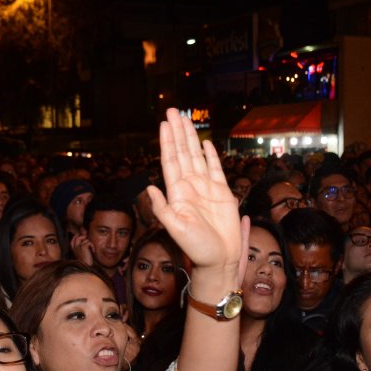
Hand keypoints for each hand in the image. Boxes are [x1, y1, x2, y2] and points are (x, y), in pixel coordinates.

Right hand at [69, 232, 94, 266]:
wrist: (86, 267)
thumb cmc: (85, 261)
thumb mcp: (81, 253)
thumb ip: (81, 246)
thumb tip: (85, 237)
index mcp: (73, 248)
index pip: (73, 238)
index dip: (79, 236)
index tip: (84, 237)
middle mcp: (75, 247)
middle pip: (78, 236)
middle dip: (84, 237)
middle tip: (88, 241)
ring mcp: (78, 246)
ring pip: (84, 238)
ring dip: (89, 242)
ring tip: (91, 248)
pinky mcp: (83, 247)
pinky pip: (88, 242)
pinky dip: (92, 246)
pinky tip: (93, 251)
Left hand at [147, 109, 245, 278]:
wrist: (219, 259)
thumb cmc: (196, 248)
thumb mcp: (175, 229)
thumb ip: (162, 208)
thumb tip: (148, 189)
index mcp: (177, 192)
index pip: (170, 161)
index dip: (167, 142)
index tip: (163, 124)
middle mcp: (190, 186)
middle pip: (182, 153)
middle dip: (177, 131)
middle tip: (173, 110)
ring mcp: (206, 188)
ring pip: (197, 156)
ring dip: (190, 138)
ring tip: (185, 119)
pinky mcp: (222, 193)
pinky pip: (215, 169)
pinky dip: (210, 155)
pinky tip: (204, 143)